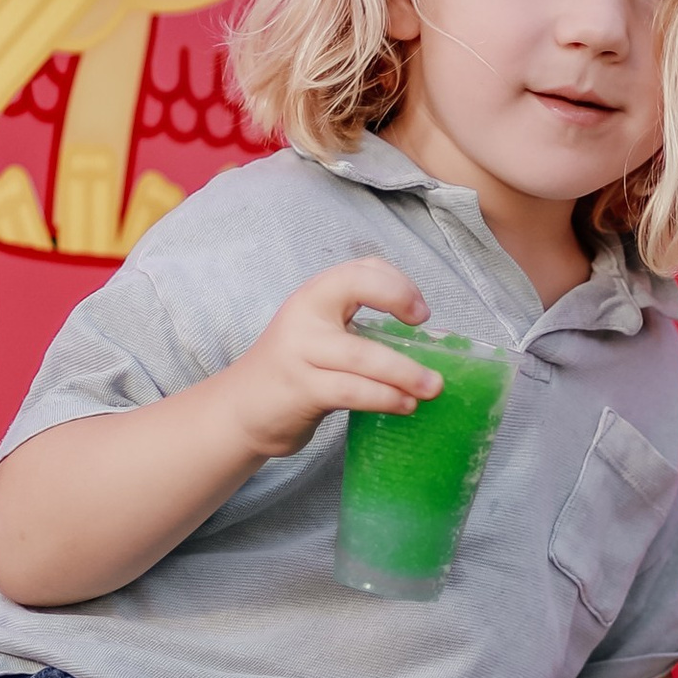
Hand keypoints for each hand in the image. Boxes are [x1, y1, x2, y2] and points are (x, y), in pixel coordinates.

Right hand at [220, 260, 439, 461]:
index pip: (360, 268)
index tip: (420, 315)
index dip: (397, 283)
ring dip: (405, 373)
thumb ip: (359, 326)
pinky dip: (385, 398)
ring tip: (433, 389)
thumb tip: (428, 343)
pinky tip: (405, 406)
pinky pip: (352, 391)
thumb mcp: (321, 334)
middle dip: (403, 304)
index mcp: (314, 295)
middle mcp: (304, 314)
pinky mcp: (301, 389)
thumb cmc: (296, 370)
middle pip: (358, 290)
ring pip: (362, 355)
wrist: (242, 409)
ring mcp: (300, 352)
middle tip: (435, 340)